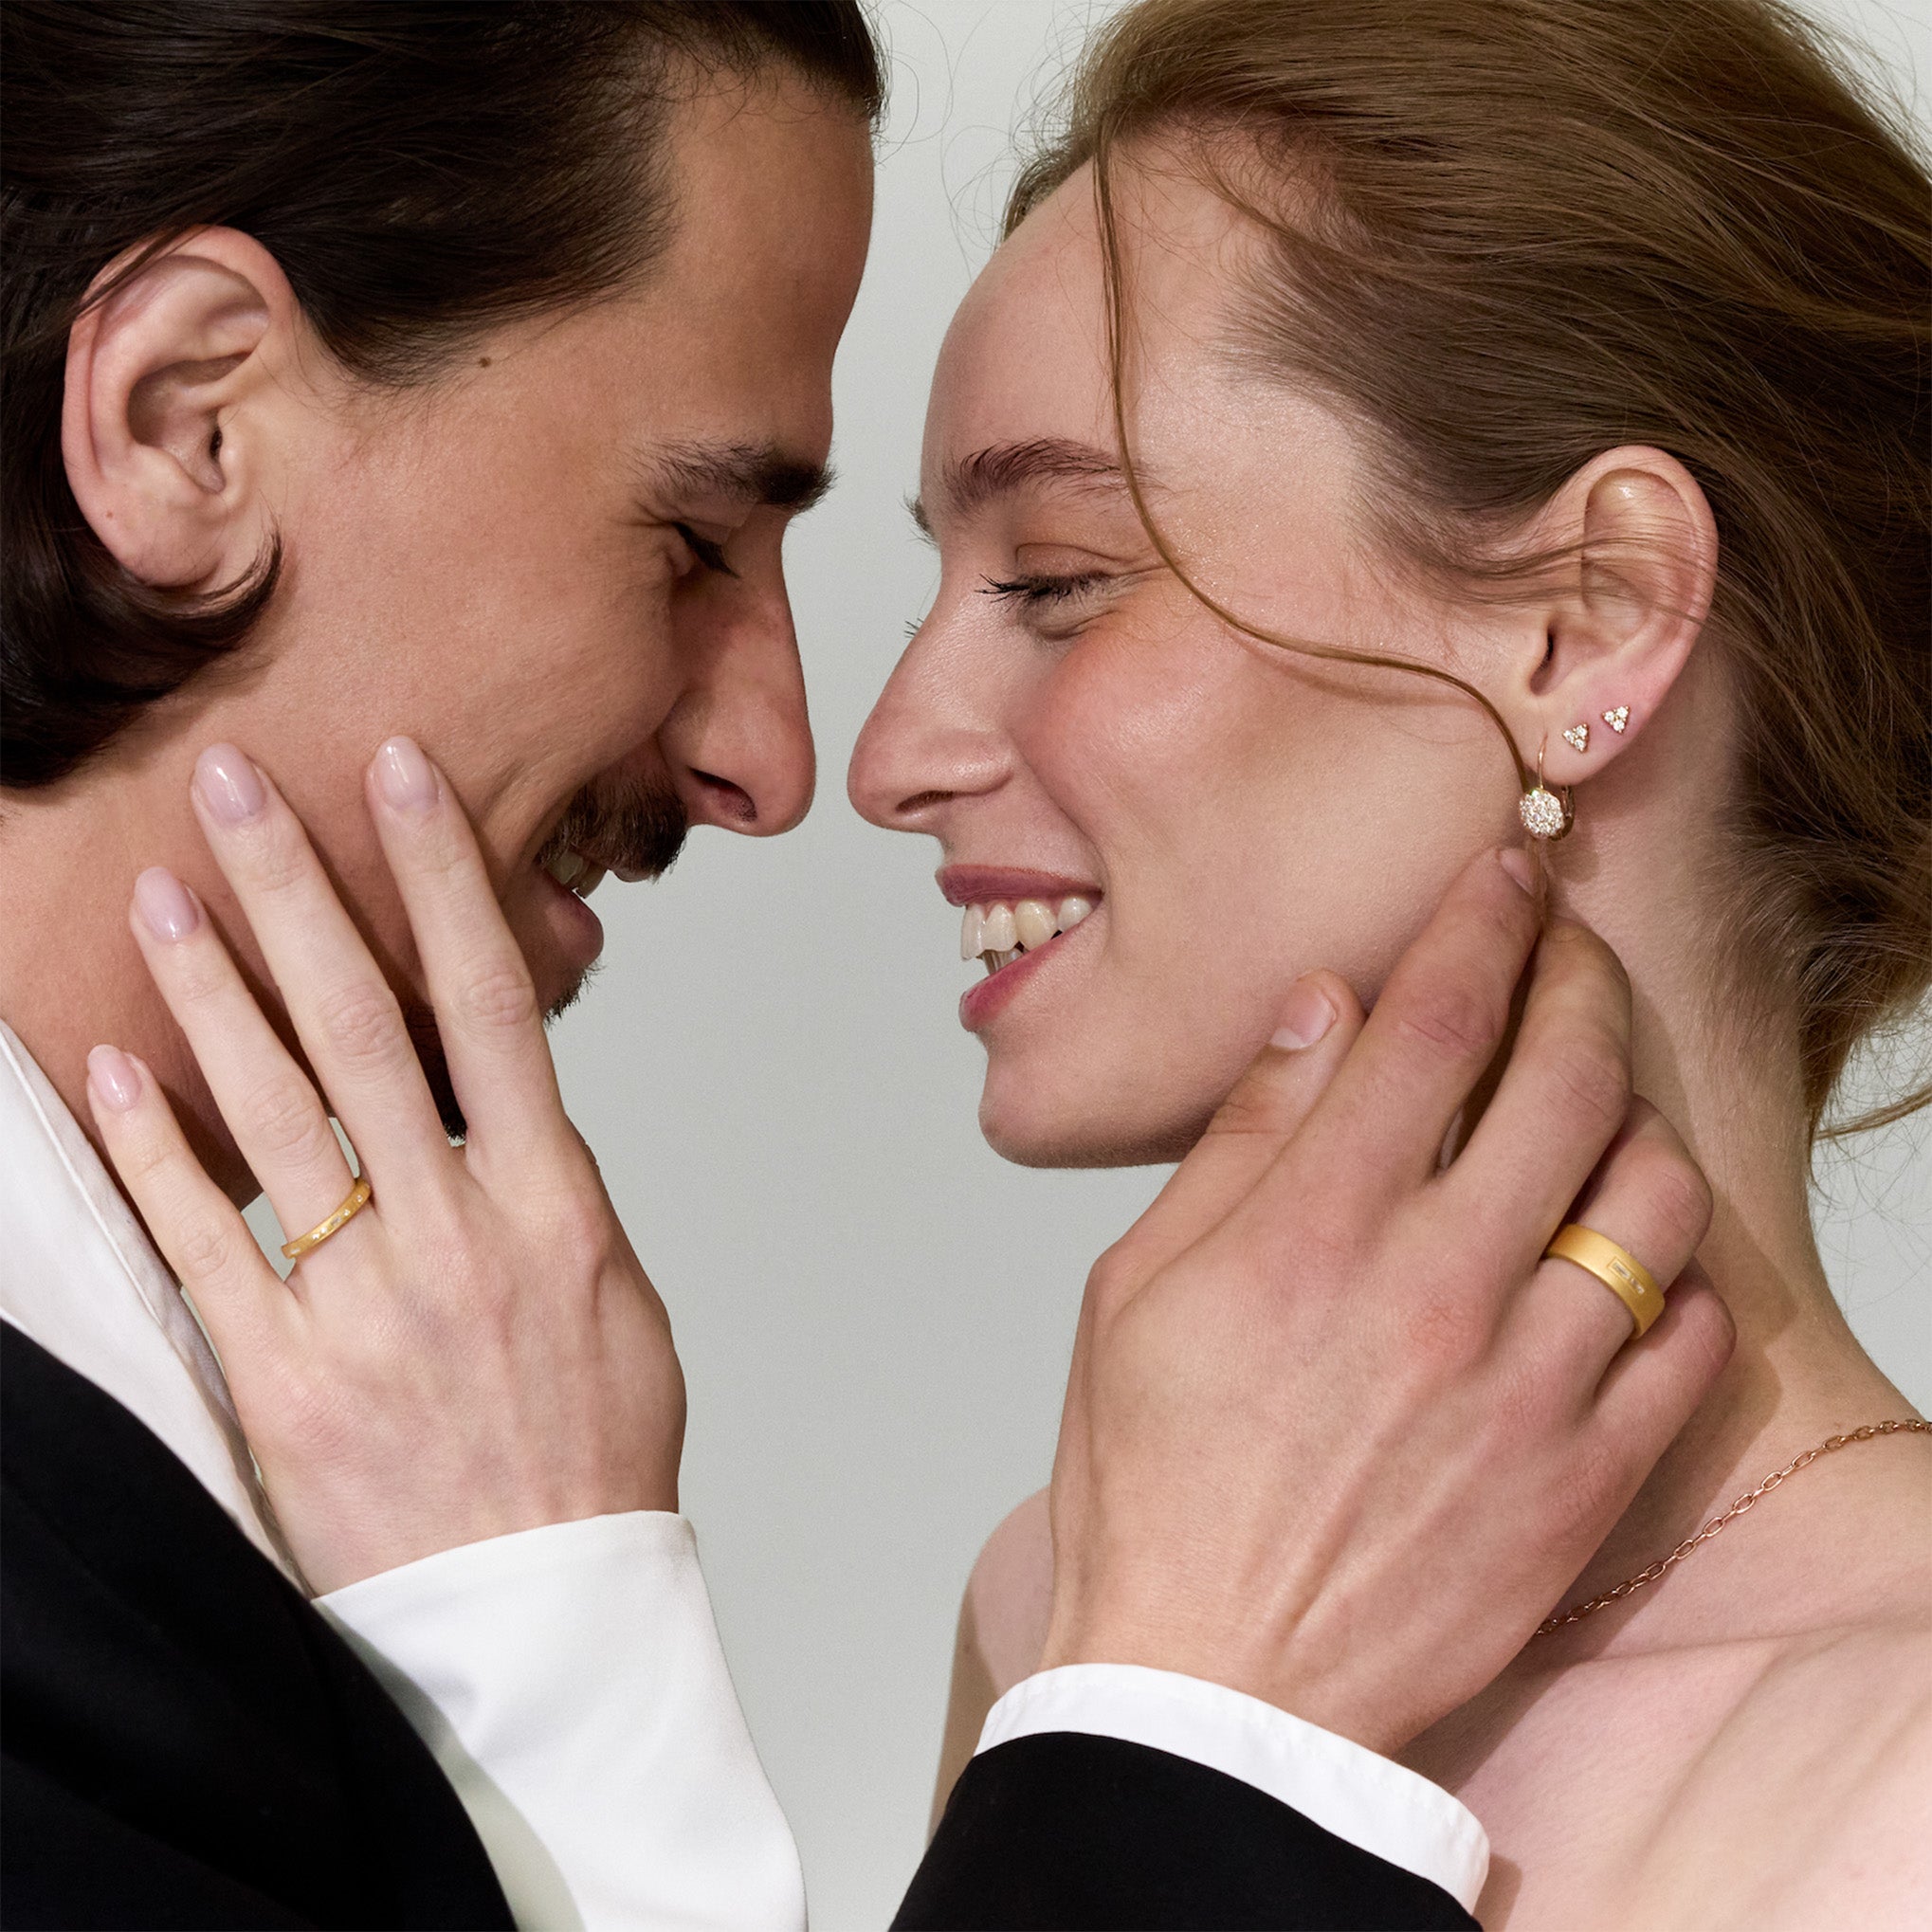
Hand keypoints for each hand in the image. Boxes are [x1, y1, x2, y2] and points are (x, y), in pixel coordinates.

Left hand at [85, 737, 684, 1593]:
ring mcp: (362, 1300)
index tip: (402, 780)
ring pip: (273, 1111)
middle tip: (236, 786)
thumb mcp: (615, 1297)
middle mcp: (454, 1231)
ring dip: (210, 989)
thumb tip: (502, 1111)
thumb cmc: (590, 1449)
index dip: (443, 882)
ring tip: (161, 889)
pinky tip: (113, 1065)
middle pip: (361, 1027)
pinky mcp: (282, 1374)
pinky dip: (153, 1149)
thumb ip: (555, 1191)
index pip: (492, 1007)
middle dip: (297, 891)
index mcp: (551, 1205)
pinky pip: (203, 1242)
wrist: (539, 1605)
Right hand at [1042, 847, 1731, 1753]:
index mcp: (1316, 1230)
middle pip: (1565, 1075)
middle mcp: (1438, 1288)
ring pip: (1654, 1195)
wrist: (1213, 1683)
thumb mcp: (1138, 1290)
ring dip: (1633, 1125)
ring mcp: (1528, 1386)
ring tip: (1595, 1118)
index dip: (1480, 921)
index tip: (1505, 874)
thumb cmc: (1156, 1484)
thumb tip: (1320, 1013)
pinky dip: (1675, 1279)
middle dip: (1579, 977)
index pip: (1432, 1020)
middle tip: (1568, 952)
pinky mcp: (1586, 1478)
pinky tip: (1621, 1271)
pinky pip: (1690, 1338)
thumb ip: (1243, 1140)